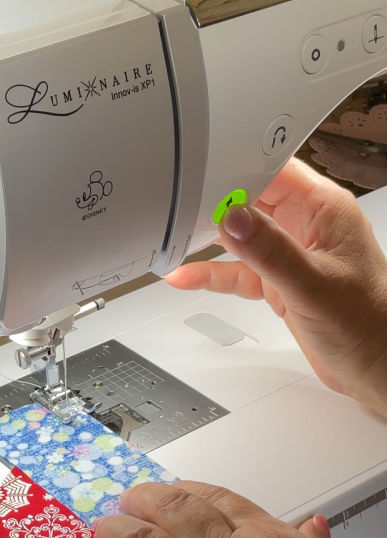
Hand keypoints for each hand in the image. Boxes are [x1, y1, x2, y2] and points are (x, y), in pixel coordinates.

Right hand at [165, 158, 386, 417]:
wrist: (374, 366)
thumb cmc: (367, 324)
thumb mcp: (312, 285)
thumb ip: (270, 251)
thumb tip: (234, 218)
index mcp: (325, 210)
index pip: (275, 170)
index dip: (239, 166)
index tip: (203, 172)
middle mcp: (307, 226)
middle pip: (252, 198)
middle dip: (215, 200)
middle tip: (178, 203)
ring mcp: (291, 254)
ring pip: (241, 236)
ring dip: (209, 239)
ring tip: (174, 235)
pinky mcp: (279, 282)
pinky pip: (239, 271)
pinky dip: (213, 274)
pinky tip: (188, 276)